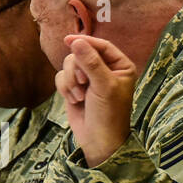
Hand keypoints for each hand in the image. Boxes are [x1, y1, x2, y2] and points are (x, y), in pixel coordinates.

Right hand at [56, 34, 136, 166]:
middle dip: (77, 69)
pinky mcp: (74, 88)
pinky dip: (65, 88)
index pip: (101, 45)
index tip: (68, 40)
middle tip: (82, 83)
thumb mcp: (103, 86)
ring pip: (69, 65)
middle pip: (81, 54)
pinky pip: (62, 77)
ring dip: (71, 81)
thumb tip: (76, 41)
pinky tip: (74, 101)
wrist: (98, 141)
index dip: (85, 41)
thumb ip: (90, 62)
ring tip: (79, 96)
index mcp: (120, 66)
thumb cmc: (109, 114)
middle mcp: (104, 70)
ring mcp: (88, 79)